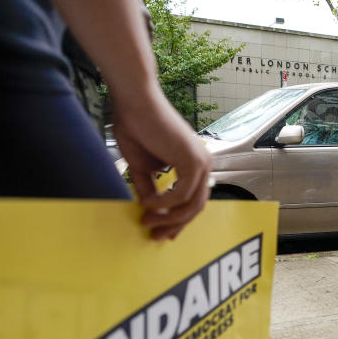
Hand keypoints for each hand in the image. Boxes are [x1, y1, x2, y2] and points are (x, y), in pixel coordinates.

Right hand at [112, 88, 212, 240]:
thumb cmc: (135, 125)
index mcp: (194, 163)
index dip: (178, 220)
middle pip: (196, 207)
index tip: (162, 233)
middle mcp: (203, 163)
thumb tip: (151, 208)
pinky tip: (148, 204)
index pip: (192, 200)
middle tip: (155, 237)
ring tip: (147, 223)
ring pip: (191, 205)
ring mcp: (202, 162)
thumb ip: (150, 186)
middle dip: (175, 225)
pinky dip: (164, 204)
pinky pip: (182, 195)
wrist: (134, 101)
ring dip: (168, 219)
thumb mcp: (142, 166)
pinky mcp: (194, 161)